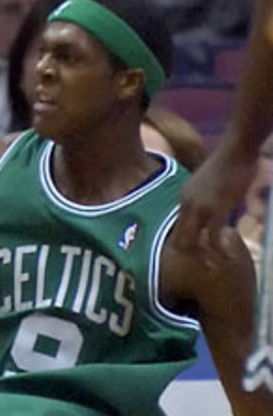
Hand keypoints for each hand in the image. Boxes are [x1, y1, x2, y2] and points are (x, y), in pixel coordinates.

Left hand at [172, 140, 257, 256]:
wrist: (236, 149)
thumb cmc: (229, 163)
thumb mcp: (209, 184)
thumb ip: (207, 199)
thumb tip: (214, 213)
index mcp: (184, 198)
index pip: (178, 226)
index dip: (186, 242)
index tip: (195, 255)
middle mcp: (187, 204)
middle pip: (180, 238)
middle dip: (189, 255)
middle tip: (203, 266)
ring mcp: (200, 208)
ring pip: (193, 241)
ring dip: (203, 256)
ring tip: (214, 267)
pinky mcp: (216, 209)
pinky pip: (213, 236)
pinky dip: (219, 250)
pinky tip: (227, 257)